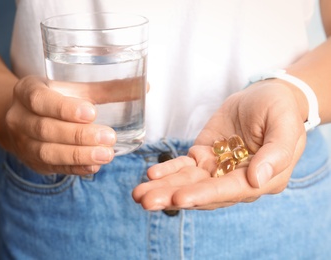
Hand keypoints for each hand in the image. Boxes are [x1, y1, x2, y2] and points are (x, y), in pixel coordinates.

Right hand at [3, 76, 116, 174]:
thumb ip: (106, 89)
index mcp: (27, 91)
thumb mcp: (72, 88)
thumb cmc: (55, 99)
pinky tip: (93, 166)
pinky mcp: (33, 162)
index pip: (40, 100)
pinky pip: (53, 168)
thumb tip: (144, 86)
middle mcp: (19, 118)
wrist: (23, 118)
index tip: (91, 113)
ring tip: (106, 155)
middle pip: (45, 129)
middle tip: (109, 137)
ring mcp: (23, 143)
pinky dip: (75, 168)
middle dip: (79, 136)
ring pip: (47, 153)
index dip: (64, 108)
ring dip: (78, 155)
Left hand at [133, 80, 306, 209]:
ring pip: (188, 182)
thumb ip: (277, 152)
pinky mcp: (204, 156)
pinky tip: (150, 175)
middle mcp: (237, 179)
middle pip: (203, 192)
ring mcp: (219, 169)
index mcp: (263, 178)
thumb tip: (258, 178)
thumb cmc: (280, 109)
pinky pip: (184, 166)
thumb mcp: (285, 124)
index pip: (231, 190)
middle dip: (173, 197)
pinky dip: (167, 171)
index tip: (180, 199)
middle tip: (146, 201)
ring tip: (139, 194)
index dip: (205, 195)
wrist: (265, 95)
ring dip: (163, 188)